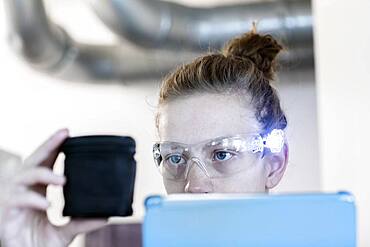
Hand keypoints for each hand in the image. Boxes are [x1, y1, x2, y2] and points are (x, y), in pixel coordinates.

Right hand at [0, 129, 106, 246]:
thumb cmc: (39, 244)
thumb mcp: (66, 232)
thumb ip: (82, 222)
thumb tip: (106, 216)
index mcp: (38, 189)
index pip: (46, 162)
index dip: (54, 147)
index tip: (67, 134)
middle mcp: (25, 190)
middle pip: (34, 160)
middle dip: (48, 145)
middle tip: (63, 134)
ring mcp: (14, 199)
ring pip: (24, 176)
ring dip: (44, 174)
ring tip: (62, 180)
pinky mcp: (7, 212)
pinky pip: (18, 200)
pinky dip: (33, 200)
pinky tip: (47, 204)